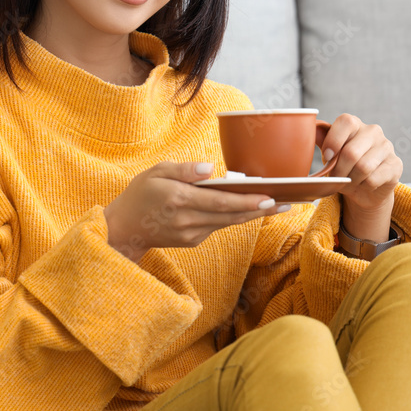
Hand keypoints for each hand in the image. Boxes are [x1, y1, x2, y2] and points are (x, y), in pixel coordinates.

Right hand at [103, 161, 289, 262]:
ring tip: (278, 205)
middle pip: (232, 216)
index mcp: (179, 200)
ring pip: (229, 223)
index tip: (270, 198)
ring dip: (253, 215)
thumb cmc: (140, 194)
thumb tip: (209, 169)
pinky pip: (218, 226)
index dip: (248, 202)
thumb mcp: (156, 171)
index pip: (221, 202)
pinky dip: (234, 217)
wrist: (123, 229)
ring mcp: (191, 234)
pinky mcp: (192, 241)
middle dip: (261, 210)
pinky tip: (251, 209)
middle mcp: (188, 220)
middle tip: (287, 203)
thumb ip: (184, 169)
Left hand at [318, 114, 402, 212]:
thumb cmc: (344, 167)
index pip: (345, 122)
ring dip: (352, 180)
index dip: (333, 141)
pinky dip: (364, 186)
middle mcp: (373, 131)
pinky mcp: (396, 164)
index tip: (327, 158)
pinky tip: (364, 184)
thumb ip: (322, 141)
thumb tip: (311, 130)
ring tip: (350, 180)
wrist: (364, 189)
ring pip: (363, 167)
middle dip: (339, 170)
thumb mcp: (330, 155)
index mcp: (354, 124)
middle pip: (351, 152)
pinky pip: (374, 179)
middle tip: (337, 177)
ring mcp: (387, 147)